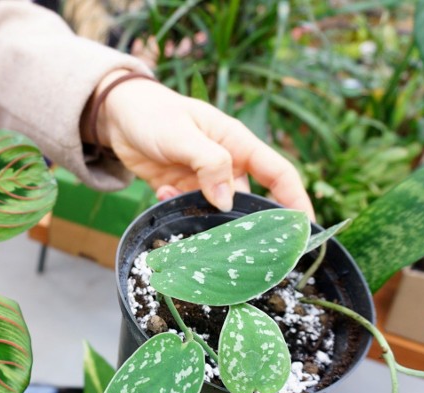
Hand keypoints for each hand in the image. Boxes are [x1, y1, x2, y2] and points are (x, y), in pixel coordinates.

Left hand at [88, 71, 314, 219]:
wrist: (117, 114)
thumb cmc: (154, 114)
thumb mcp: (182, 135)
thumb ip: (208, 164)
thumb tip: (227, 201)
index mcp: (237, 144)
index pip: (278, 173)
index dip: (296, 200)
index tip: (306, 229)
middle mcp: (226, 163)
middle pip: (250, 200)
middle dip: (247, 223)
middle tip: (244, 248)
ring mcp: (203, 178)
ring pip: (217, 210)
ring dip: (205, 217)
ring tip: (192, 219)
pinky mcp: (180, 188)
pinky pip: (188, 208)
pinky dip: (177, 208)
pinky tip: (161, 194)